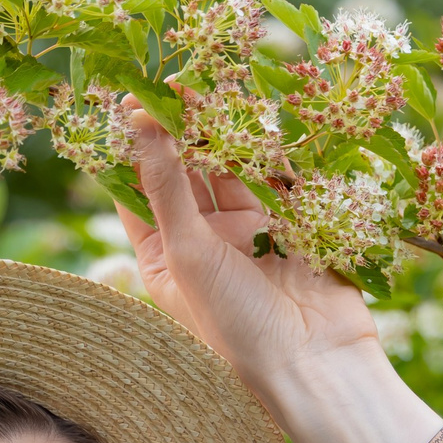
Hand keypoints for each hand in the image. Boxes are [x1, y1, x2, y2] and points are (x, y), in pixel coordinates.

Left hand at [113, 101, 382, 402]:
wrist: (314, 362)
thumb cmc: (235, 322)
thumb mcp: (187, 252)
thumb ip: (166, 184)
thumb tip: (137, 121)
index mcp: (164, 258)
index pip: (137, 192)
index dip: (131, 146)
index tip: (128, 98)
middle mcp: (203, 243)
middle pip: (185, 172)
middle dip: (182, 128)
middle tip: (179, 80)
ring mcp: (248, 233)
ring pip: (231, 169)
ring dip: (224, 132)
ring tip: (214, 86)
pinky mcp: (290, 226)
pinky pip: (276, 178)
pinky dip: (268, 148)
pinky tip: (258, 115)